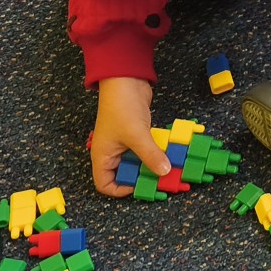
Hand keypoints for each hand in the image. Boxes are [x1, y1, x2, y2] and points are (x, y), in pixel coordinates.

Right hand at [89, 76, 171, 195]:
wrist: (126, 79)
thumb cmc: (122, 107)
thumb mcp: (137, 135)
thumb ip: (150, 155)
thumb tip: (164, 172)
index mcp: (102, 156)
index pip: (104, 184)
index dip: (120, 190)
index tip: (139, 186)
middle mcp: (111, 152)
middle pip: (123, 175)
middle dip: (139, 178)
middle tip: (158, 179)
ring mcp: (123, 143)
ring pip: (136, 162)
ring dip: (150, 165)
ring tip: (167, 168)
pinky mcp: (135, 135)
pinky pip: (144, 151)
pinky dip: (154, 153)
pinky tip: (167, 154)